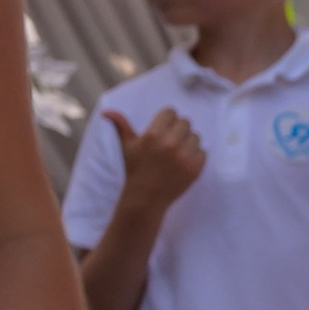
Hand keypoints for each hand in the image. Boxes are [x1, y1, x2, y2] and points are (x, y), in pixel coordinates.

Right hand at [106, 104, 204, 219]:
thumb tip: (106, 112)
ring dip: (187, 143)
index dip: (166, 121)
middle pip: (185, 122)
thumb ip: (120, 126)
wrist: (146, 197)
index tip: (161, 131)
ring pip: (195, 136)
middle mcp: (170, 143)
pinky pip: (202, 151)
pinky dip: (195, 157)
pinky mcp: (195, 168)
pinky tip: (182, 164)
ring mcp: (184, 156)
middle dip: (177, 131)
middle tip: (169, 143)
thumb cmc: (135, 169)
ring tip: (175, 154)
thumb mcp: (127, 146)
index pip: (170, 112)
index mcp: (153, 134)